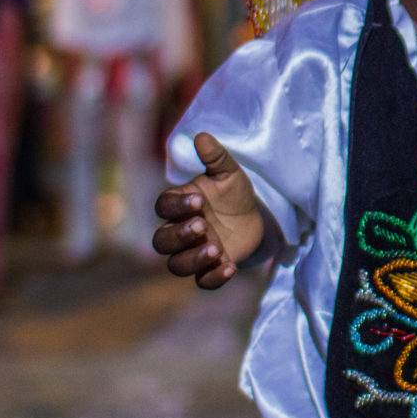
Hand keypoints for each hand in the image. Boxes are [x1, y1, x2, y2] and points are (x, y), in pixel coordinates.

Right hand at [154, 133, 265, 288]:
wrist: (254, 215)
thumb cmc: (232, 192)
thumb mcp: (228, 172)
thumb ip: (215, 157)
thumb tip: (201, 136)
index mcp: (179, 204)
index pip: (163, 207)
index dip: (176, 206)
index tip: (199, 201)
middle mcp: (180, 230)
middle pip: (162, 241)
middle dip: (179, 236)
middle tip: (203, 226)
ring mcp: (193, 252)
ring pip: (176, 265)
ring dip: (192, 259)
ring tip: (215, 249)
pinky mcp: (210, 269)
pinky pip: (202, 281)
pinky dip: (213, 277)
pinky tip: (230, 266)